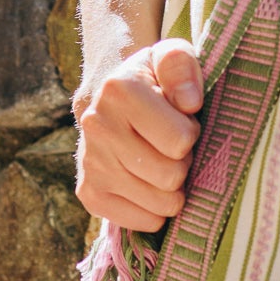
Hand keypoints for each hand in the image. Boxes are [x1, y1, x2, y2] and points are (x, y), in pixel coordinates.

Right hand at [72, 37, 203, 230]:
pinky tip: (149, 183)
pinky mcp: (89, 194)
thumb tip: (189, 102)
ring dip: (171, 187)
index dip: (189, 132)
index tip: (180, 120)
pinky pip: (144, 223)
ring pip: (161, 204)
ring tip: (161, 160)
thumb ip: (182, 66)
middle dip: (183, 162)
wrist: (113, 100)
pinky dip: (156, 210)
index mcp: (118, 90)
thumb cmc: (155, 80)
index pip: (180, 140)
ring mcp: (90, 163)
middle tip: (172, 145)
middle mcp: (97, 127)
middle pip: (171, 176)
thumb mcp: (171, 57)